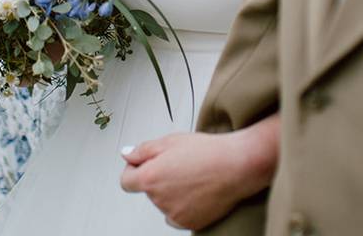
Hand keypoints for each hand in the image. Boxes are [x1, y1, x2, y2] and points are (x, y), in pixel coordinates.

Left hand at [119, 115, 279, 230]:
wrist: (237, 166)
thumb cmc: (207, 151)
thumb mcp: (170, 140)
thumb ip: (142, 150)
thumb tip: (127, 155)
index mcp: (150, 178)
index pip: (126, 181)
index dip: (134, 169)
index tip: (144, 164)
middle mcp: (158, 199)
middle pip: (148, 190)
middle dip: (158, 177)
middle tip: (180, 163)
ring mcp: (174, 213)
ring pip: (164, 202)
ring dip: (171, 191)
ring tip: (193, 175)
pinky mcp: (189, 223)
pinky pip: (176, 216)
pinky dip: (182, 206)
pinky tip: (196, 191)